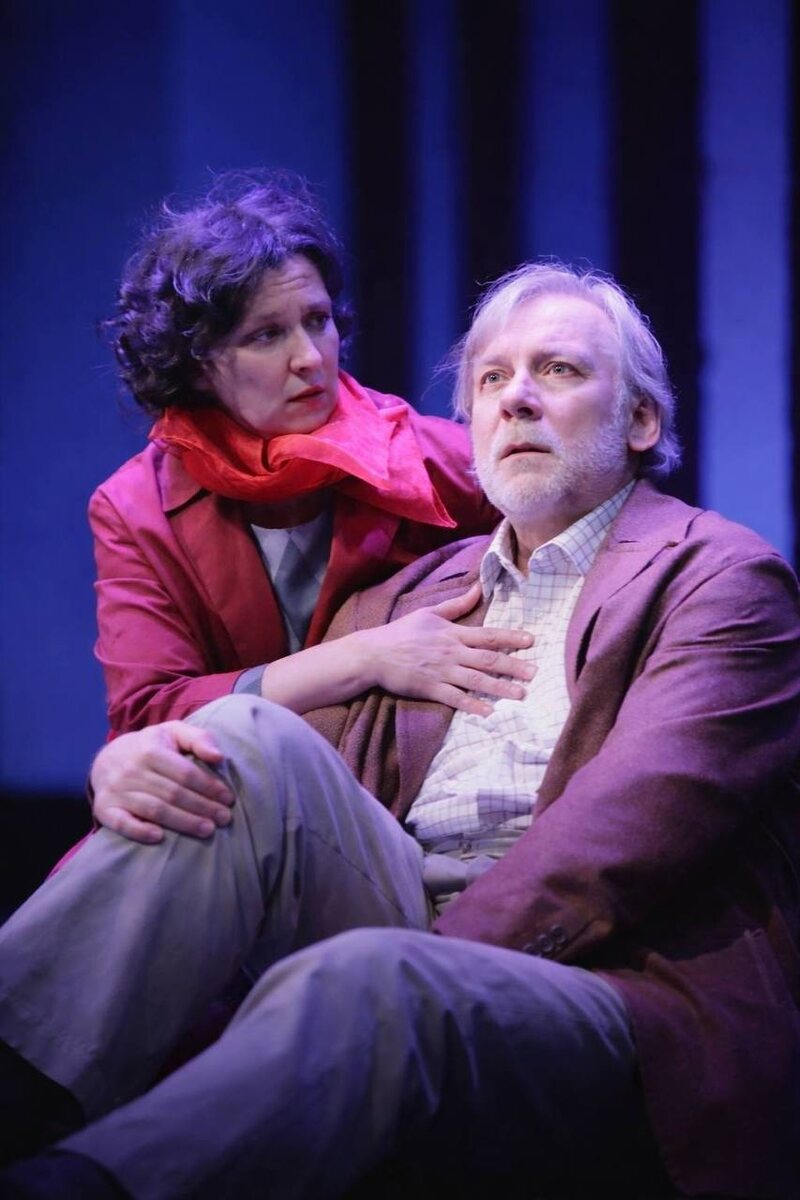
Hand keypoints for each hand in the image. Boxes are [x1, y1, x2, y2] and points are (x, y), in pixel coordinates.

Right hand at [90, 722, 235, 843]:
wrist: (106, 758)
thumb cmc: (150, 746)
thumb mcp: (173, 733)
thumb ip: (198, 738)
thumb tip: (219, 757)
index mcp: (150, 750)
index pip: (185, 773)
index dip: (209, 787)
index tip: (228, 799)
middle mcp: (131, 770)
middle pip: (173, 793)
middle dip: (203, 807)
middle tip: (225, 818)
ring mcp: (116, 791)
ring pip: (154, 810)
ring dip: (183, 822)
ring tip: (207, 830)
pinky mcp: (104, 809)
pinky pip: (121, 823)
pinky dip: (139, 831)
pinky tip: (159, 837)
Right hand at [360, 581, 534, 714]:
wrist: (374, 653)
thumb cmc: (401, 632)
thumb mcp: (429, 613)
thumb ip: (456, 604)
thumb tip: (478, 588)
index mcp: (453, 633)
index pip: (488, 635)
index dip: (511, 637)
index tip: (532, 641)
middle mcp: (452, 652)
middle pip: (489, 659)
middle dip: (514, 665)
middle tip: (536, 673)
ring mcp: (442, 671)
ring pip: (477, 679)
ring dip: (500, 687)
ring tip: (521, 694)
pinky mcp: (431, 688)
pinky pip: (456, 698)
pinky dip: (472, 705)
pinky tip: (488, 712)